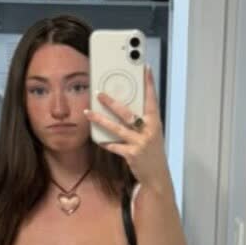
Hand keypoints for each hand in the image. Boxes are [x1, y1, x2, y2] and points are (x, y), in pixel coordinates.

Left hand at [84, 66, 168, 187]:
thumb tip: (126, 107)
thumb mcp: (152, 134)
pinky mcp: (132, 154)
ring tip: (88, 113)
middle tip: (99, 93)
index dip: (149, 83)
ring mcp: (140, 143)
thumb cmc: (153, 152)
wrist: (157, 176)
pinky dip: (106, 142)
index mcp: (155, 123)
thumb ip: (142, 121)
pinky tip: (98, 139)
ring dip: (100, 119)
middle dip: (112, 102)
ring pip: (117, 128)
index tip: (145, 68)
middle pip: (127, 113)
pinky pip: (115, 146)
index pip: (152, 99)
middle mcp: (148, 131)